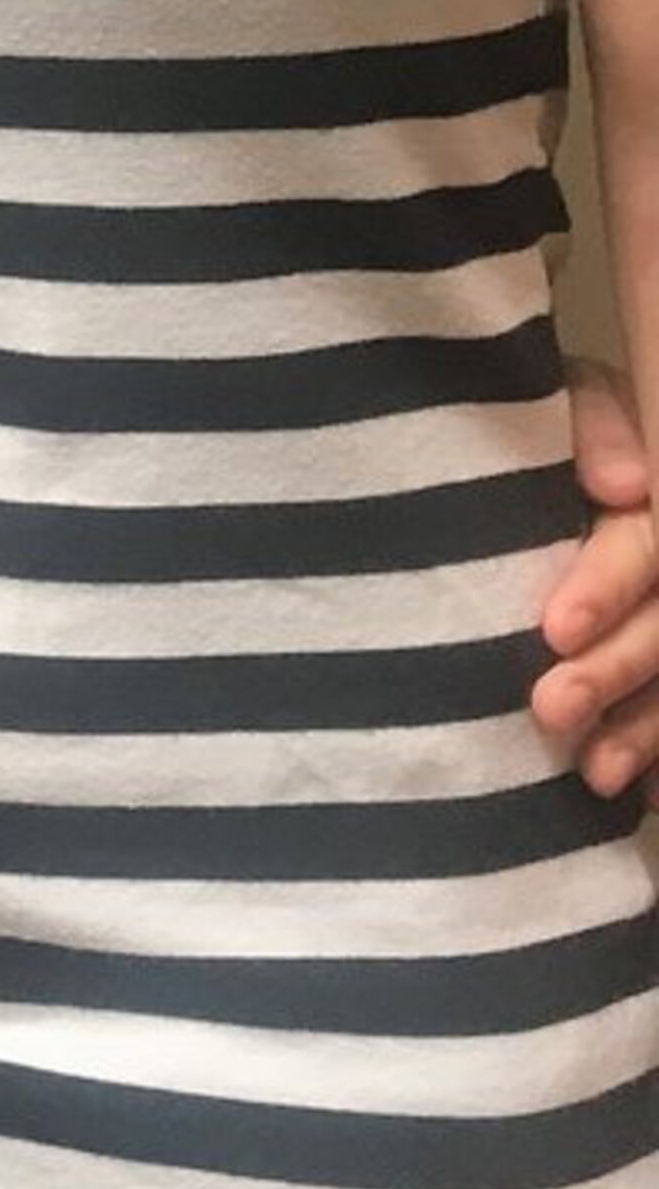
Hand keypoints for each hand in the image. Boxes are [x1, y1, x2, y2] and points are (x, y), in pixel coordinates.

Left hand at [534, 356, 658, 798]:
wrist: (563, 457)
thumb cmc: (541, 422)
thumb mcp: (565, 398)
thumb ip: (593, 426)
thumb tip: (625, 486)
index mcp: (658, 492)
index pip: (651, 543)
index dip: (611, 585)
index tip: (554, 628)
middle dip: (617, 670)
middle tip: (551, 709)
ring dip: (646, 729)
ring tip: (596, 774)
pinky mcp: (657, 661)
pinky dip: (657, 749)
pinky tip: (638, 790)